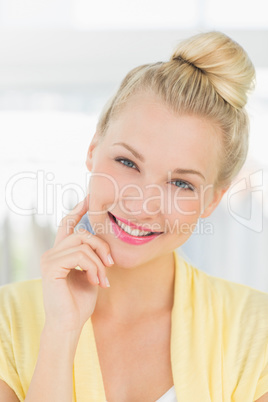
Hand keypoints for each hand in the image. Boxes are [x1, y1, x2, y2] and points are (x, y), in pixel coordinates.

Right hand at [40, 194, 112, 332]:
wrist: (69, 324)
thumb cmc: (80, 302)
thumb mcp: (91, 274)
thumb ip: (92, 257)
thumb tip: (102, 245)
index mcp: (61, 253)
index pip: (68, 225)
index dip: (77, 210)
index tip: (88, 197)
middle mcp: (52, 252)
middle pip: (82, 233)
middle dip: (101, 247)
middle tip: (110, 264)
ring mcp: (49, 258)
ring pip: (83, 244)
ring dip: (99, 262)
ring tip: (102, 279)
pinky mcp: (51, 266)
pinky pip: (80, 255)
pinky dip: (93, 267)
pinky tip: (95, 281)